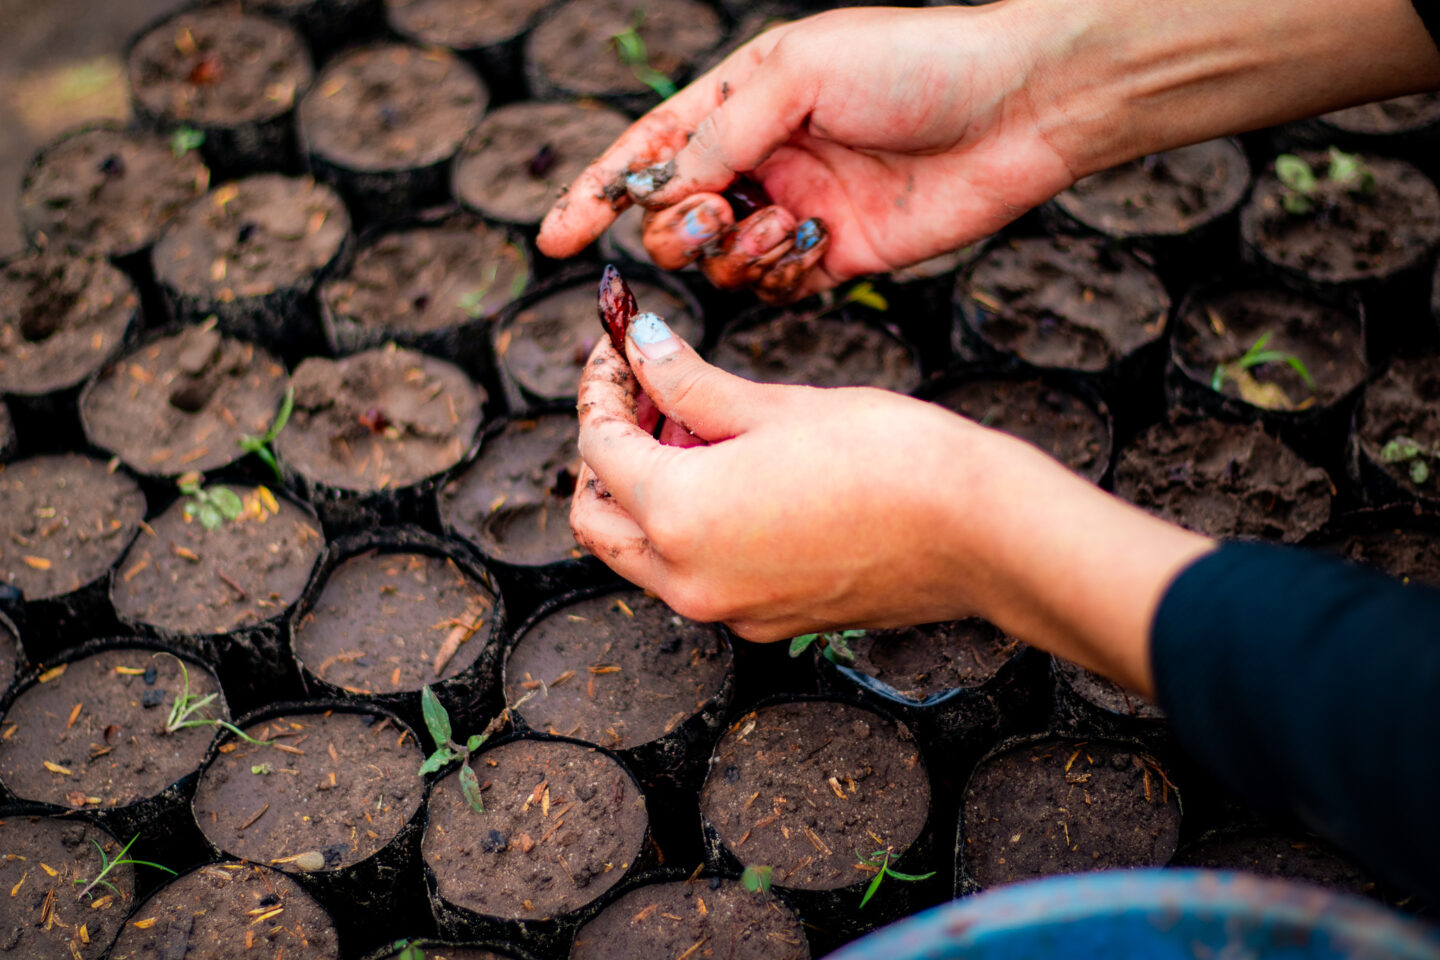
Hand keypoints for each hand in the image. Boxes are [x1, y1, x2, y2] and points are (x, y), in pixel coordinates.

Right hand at [538, 0, 1439, 301]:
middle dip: (674, 228)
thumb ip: (722, 133)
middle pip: (674, 218)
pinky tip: (814, 244)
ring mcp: (798, 212)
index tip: (555, 236)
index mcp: (744, 102)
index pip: (648, 154)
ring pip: (721, 262)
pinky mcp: (837, 257)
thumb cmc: (914, 63)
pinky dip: (779, 274)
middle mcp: (763, 160)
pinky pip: (776, 287)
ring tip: (782, 221)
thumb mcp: (799, 74)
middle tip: (707, 217)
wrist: (1021, 107)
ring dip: (734, 251)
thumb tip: (663, 186)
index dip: (597, 196)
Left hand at [571, 307, 1211, 696]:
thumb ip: (689, 383)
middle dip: (605, 454)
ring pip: (643, 555)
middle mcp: (689, 580)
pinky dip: (690, 529)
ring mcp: (729, 611)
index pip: (598, 448)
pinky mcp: (769, 623)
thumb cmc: (887, 456)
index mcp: (678, 516)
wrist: (978, 532)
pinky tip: (735, 478)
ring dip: (645, 494)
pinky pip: (697, 577)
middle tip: (644, 394)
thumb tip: (640, 346)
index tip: (620, 349)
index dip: (600, 387)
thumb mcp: (773, 406)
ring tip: (695, 429)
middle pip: (598, 519)